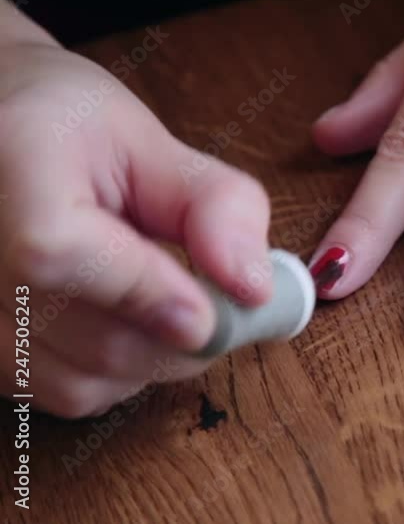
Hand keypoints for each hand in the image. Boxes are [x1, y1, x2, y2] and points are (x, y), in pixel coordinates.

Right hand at [0, 37, 272, 417]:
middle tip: (221, 302)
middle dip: (183, 335)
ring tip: (157, 295)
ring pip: (83, 383)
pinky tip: (115, 318)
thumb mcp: (148, 141)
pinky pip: (63, 394)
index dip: (149, 292)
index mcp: (4, 174)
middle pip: (90, 340)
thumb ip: (214, 205)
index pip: (57, 254)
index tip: (215, 310)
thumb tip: (256, 288)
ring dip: (151, 357)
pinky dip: (112, 371)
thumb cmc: (65, 130)